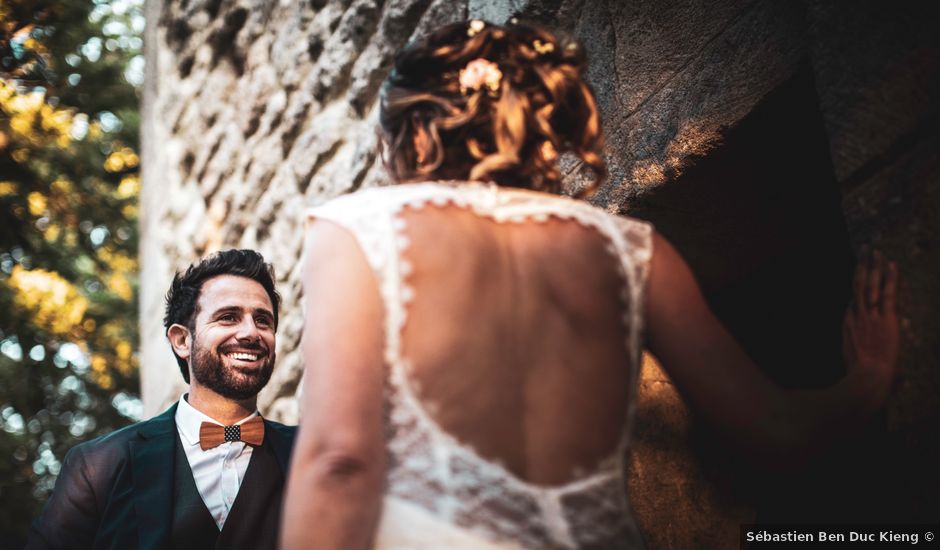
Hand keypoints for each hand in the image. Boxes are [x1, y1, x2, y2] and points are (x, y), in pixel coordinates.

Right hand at [843, 248, 899, 409]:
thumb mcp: (861, 359)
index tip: (863, 270)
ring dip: (872, 265)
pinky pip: (887, 294)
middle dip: (862, 265)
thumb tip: (900, 329)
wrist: (866, 380)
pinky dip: (889, 278)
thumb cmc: (863, 375)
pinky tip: (891, 264)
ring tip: (874, 249)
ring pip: (869, 285)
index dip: (859, 283)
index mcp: (849, 325)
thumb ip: (876, 345)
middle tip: (865, 249)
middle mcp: (856, 316)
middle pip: (858, 285)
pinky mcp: (885, 320)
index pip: (855, 300)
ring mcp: (870, 317)